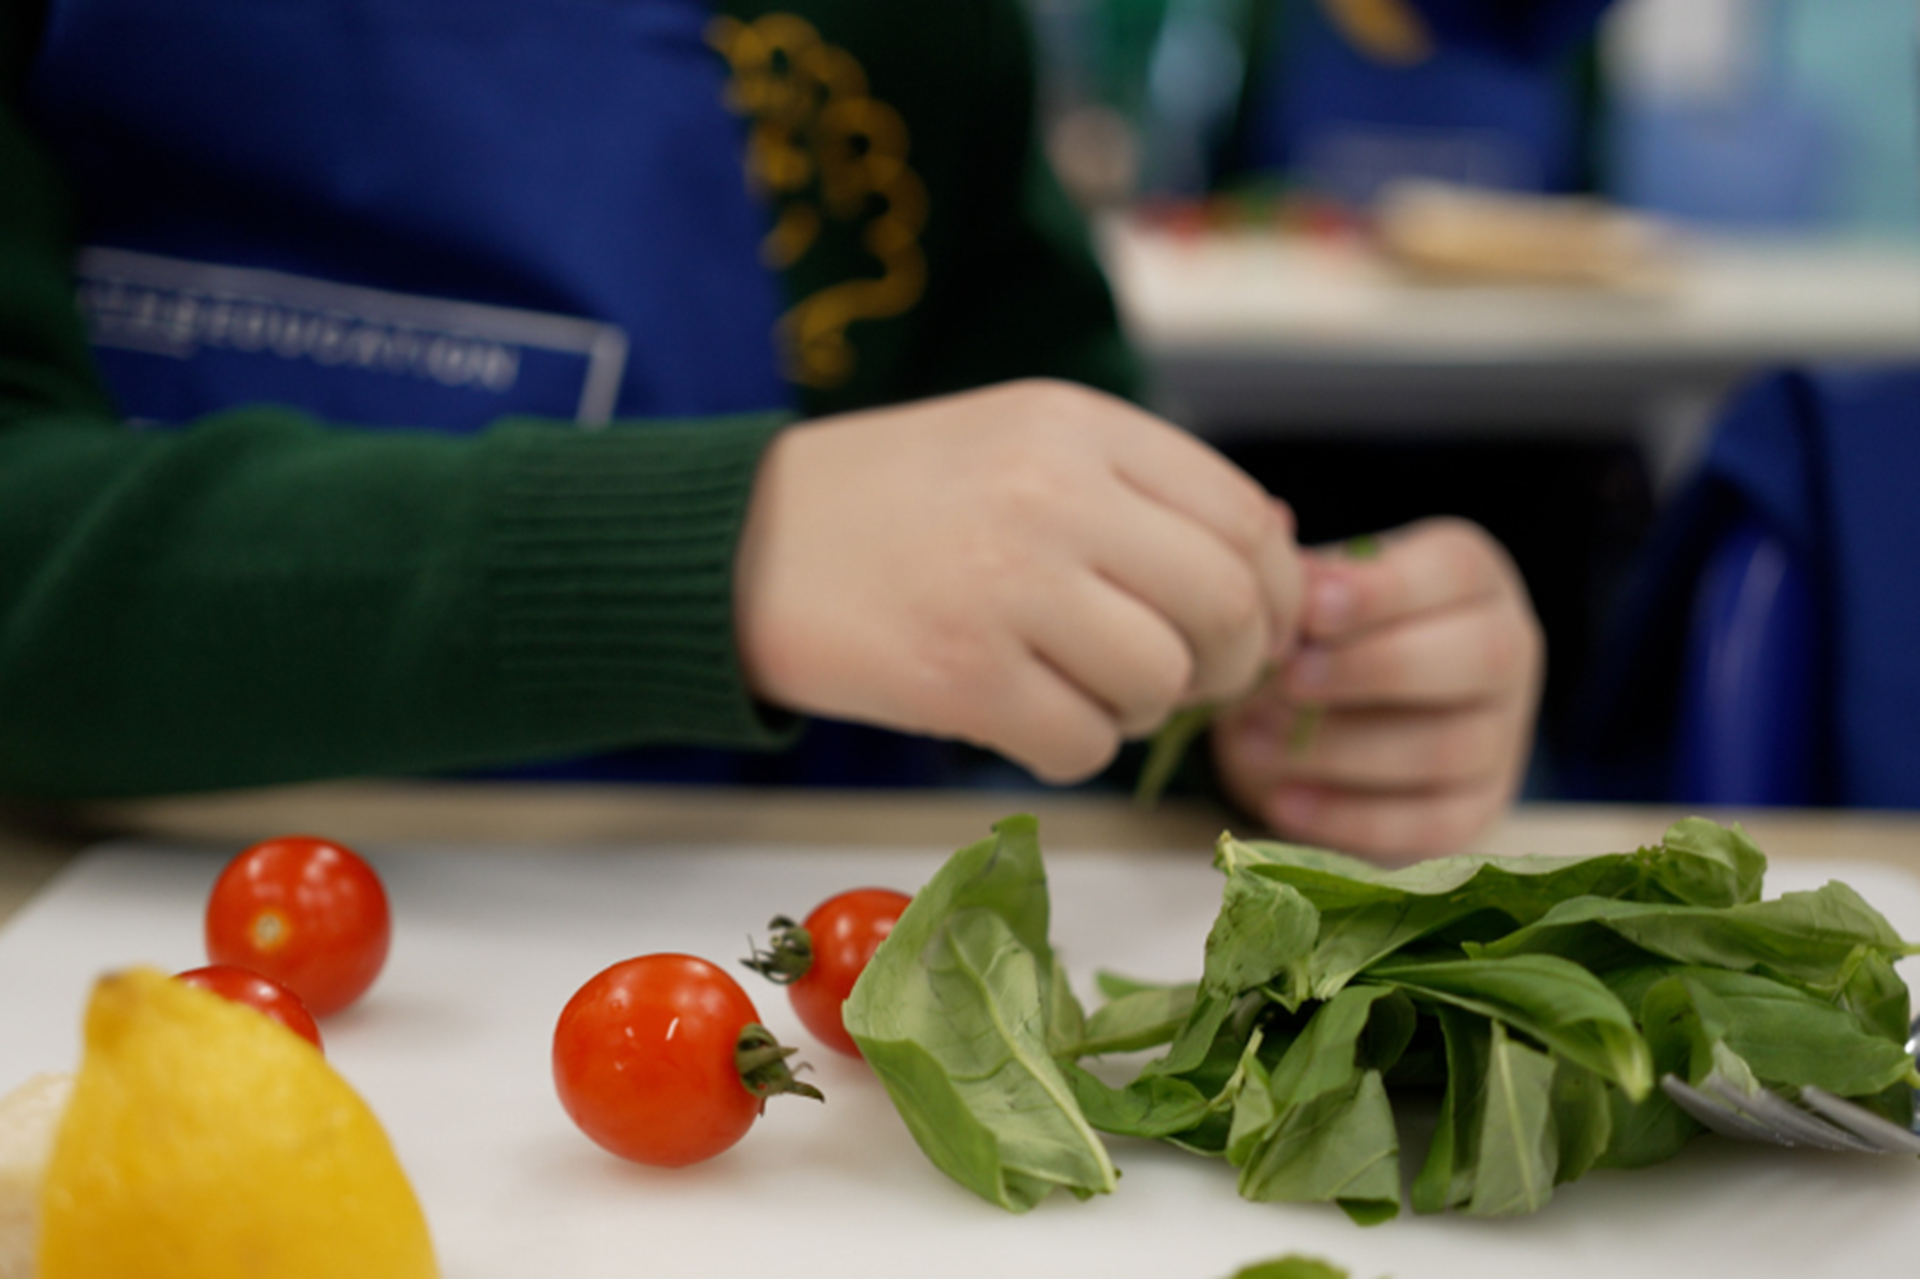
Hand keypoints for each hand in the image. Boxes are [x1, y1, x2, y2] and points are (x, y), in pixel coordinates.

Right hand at [733, 379, 1302, 782]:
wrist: (741, 543)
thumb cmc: (895, 500)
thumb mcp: (1021, 440)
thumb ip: (1139, 483)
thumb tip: (1271, 545)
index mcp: (1077, 423)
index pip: (1244, 518)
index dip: (1278, 593)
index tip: (1258, 629)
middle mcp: (1054, 492)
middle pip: (1227, 606)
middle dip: (1231, 665)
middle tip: (1191, 680)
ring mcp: (1007, 585)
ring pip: (1162, 683)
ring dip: (1139, 709)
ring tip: (1082, 688)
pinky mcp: (960, 676)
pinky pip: (1083, 745)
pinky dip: (1071, 750)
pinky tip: (1024, 718)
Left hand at [1210, 517, 1542, 859]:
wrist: (1342, 712)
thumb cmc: (1328, 631)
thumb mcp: (1316, 592)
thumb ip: (1298, 569)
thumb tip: (1270, 524)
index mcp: (1471, 575)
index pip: (1453, 572)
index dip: (1383, 592)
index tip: (1310, 609)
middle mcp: (1510, 648)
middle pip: (1475, 658)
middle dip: (1371, 669)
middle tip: (1286, 678)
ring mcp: (1505, 734)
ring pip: (1448, 747)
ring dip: (1342, 749)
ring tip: (1253, 742)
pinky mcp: (1482, 808)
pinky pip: (1432, 824)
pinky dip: (1350, 817)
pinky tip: (1282, 801)